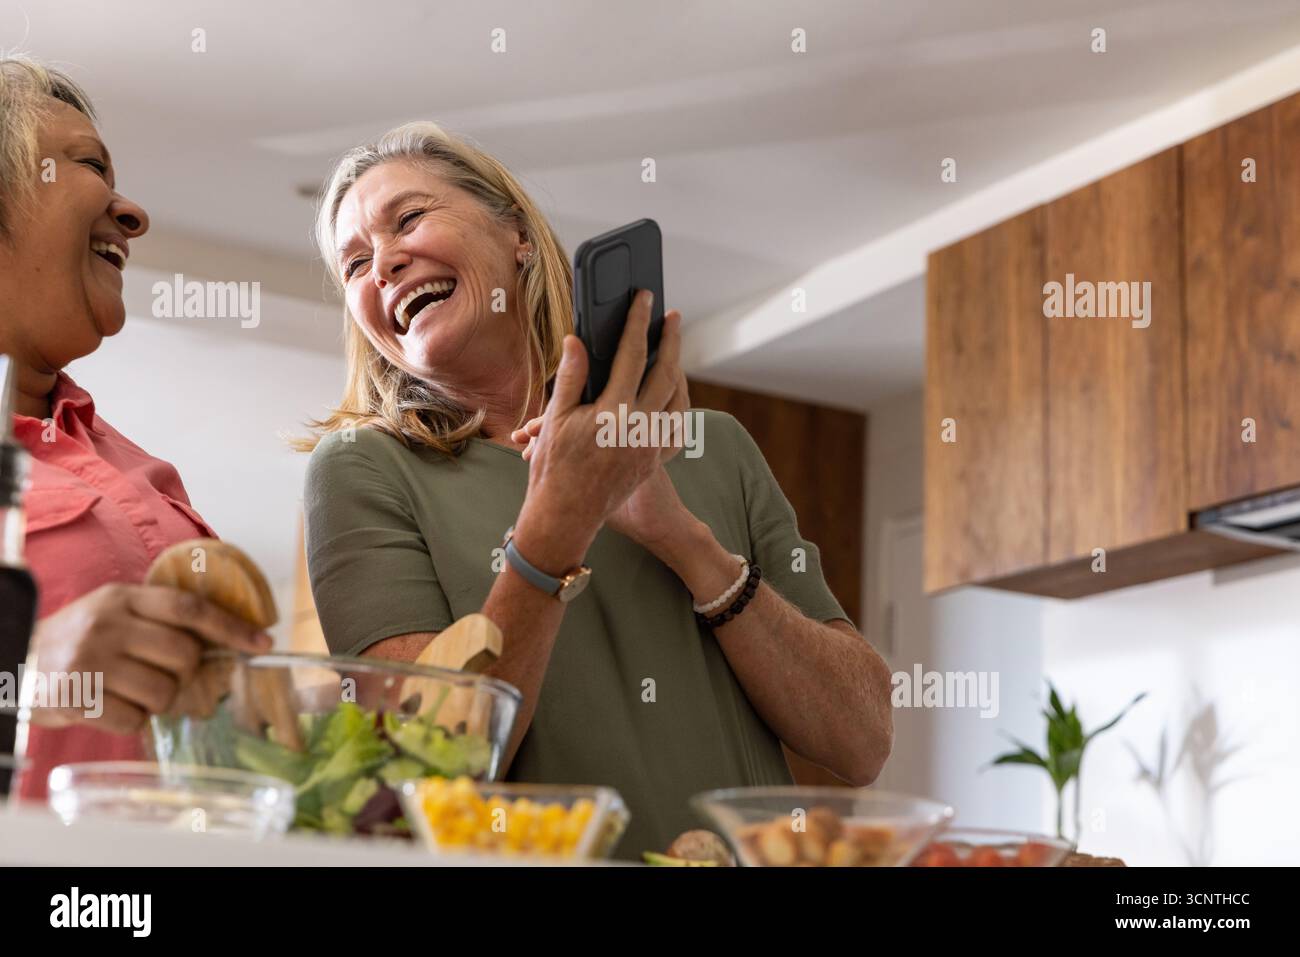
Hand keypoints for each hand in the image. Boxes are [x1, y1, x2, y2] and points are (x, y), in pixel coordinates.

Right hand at [28, 583, 271, 733]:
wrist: (14, 661)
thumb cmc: (78, 640)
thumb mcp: (112, 612)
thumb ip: (158, 618)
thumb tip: (225, 639)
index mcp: (121, 598)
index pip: (189, 609)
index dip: (231, 627)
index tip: (263, 642)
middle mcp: (107, 625)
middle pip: (184, 655)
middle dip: (185, 672)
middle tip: (163, 674)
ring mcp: (90, 662)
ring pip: (163, 691)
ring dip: (158, 699)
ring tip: (131, 690)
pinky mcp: (76, 699)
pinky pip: (134, 719)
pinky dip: (131, 719)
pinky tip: (110, 706)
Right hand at [511, 291, 685, 567]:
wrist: (564, 517)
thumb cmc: (553, 467)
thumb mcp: (555, 418)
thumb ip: (571, 376)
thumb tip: (577, 339)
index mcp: (614, 413)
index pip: (632, 355)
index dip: (638, 322)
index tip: (645, 299)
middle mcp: (640, 429)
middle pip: (667, 373)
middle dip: (671, 341)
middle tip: (672, 317)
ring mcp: (651, 446)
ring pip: (678, 399)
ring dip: (678, 370)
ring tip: (672, 350)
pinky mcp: (654, 461)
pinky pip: (676, 425)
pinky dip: (677, 403)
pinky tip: (672, 392)